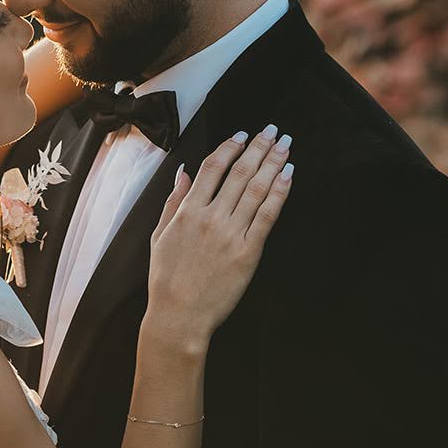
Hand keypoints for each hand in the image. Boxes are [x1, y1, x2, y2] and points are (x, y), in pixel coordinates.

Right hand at [147, 125, 293, 349]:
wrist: (179, 316)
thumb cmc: (166, 279)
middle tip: (273, 131)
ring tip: (285, 146)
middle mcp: (211, 217)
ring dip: (273, 163)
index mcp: (188, 211)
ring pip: (256, 188)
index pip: (212, 167)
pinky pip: (268, 215)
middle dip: (259, 147)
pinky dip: (279, 192)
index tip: (243, 134)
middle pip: (239, 172)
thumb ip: (173, 201)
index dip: (230, 146)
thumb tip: (183, 172)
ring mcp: (231, 234)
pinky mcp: (248, 252)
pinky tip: (288, 175)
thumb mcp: (159, 236)